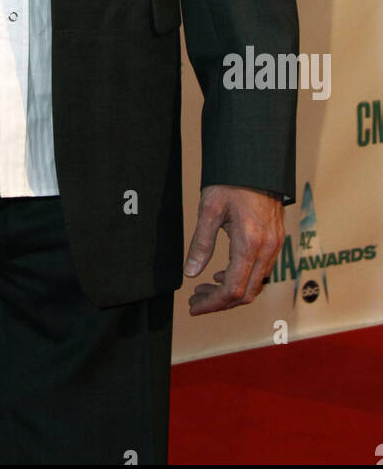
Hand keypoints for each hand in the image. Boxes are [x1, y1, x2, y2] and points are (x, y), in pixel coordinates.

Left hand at [184, 184, 284, 315]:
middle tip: (196, 299)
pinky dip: (243, 278)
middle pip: (246, 293)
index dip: (212, 304)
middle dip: (220, 302)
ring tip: (205, 286)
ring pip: (256, 284)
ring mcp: (275, 245)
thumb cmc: (231, 181)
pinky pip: (262, 270)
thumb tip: (191, 273)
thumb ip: (201, 243)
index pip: (233, 290)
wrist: (256, 162)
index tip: (194, 307)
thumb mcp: (209, 209)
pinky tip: (224, 272)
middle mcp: (267, 248)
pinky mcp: (277, 239)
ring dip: (231, 291)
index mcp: (250, 243)